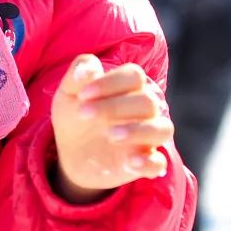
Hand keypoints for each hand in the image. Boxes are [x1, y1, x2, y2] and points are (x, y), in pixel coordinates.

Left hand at [51, 55, 172, 201]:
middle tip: (84, 114)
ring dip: (138, 131)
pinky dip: (149, 162)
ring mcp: (146, 137)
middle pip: (147, 101)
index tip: (83, 95)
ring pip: (162, 129)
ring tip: (111, 135)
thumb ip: (76, 77)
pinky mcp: (145, 163)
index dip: (111, 82)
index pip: (134, 76)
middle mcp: (143, 110)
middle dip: (115, 106)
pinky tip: (131, 162)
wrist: (71, 153)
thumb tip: (90, 66)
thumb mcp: (68, 95)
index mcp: (128, 88)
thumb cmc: (74, 116)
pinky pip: (159, 162)